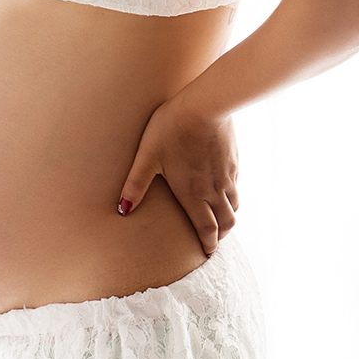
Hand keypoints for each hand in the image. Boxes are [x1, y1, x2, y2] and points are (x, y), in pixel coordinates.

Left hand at [118, 93, 238, 256]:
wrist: (204, 104)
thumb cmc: (172, 129)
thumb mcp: (147, 157)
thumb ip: (135, 185)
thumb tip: (122, 210)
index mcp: (194, 194)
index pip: (207, 229)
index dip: (209, 244)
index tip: (208, 254)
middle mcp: (215, 189)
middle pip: (227, 222)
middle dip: (221, 235)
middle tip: (214, 241)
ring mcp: (228, 175)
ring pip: (234, 205)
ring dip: (229, 217)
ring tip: (221, 220)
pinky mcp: (234, 159)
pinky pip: (236, 185)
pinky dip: (232, 195)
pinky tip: (224, 189)